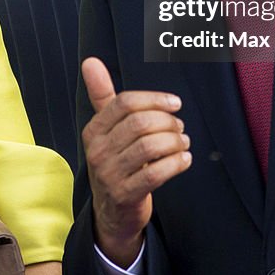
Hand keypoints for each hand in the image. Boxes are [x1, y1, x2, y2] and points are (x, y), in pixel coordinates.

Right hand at [81, 57, 191, 267]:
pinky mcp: (125, 195)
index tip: (175, 104)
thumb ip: (102, 95)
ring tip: (183, 143)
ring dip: (175, 142)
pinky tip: (184, 160)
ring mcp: (109, 174)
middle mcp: (98, 151)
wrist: (111, 212)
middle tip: (180, 128)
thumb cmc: (115, 162)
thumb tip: (90, 61)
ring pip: (150, 147)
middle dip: (168, 122)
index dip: (155, 99)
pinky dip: (176, 163)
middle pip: (140, 123)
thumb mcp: (106, 129)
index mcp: (94, 130)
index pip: (125, 102)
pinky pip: (156, 174)